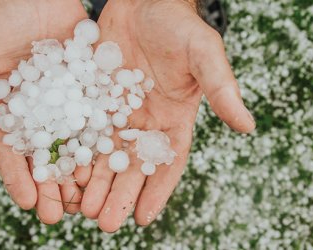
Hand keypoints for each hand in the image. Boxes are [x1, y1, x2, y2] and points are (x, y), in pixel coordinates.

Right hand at [0, 0, 87, 223]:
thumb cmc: (0, 15)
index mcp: (8, 109)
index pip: (11, 151)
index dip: (18, 178)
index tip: (28, 203)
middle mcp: (39, 112)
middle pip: (44, 156)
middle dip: (50, 187)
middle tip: (58, 215)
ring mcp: (66, 103)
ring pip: (72, 145)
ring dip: (77, 174)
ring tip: (84, 201)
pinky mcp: (89, 91)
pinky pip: (96, 120)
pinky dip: (100, 144)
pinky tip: (107, 165)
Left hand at [79, 0, 255, 231]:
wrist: (143, 0)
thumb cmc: (178, 25)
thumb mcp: (204, 54)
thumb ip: (222, 89)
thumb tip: (248, 126)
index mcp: (174, 118)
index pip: (168, 162)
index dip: (157, 190)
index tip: (142, 218)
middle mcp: (145, 121)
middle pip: (132, 166)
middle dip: (119, 195)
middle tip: (104, 223)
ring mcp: (118, 111)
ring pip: (105, 154)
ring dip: (94, 182)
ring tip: (81, 207)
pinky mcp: (94, 98)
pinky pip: (83, 130)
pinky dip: (75, 152)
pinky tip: (64, 172)